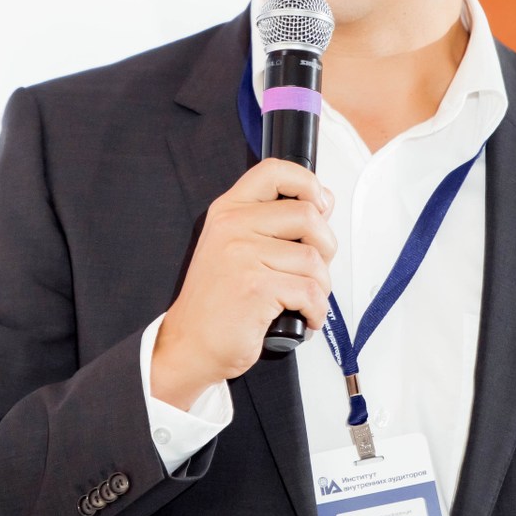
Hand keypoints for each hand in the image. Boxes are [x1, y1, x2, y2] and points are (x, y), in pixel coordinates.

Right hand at [152, 158, 334, 408]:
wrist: (190, 344)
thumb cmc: (216, 302)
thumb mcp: (237, 249)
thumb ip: (275, 223)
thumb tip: (323, 201)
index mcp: (228, 211)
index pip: (274, 171)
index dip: (307, 182)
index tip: (319, 205)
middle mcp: (233, 227)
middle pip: (308, 215)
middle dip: (325, 247)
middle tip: (312, 270)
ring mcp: (243, 256)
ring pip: (314, 259)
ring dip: (320, 287)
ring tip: (302, 300)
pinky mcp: (256, 288)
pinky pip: (310, 292)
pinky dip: (316, 311)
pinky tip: (303, 317)